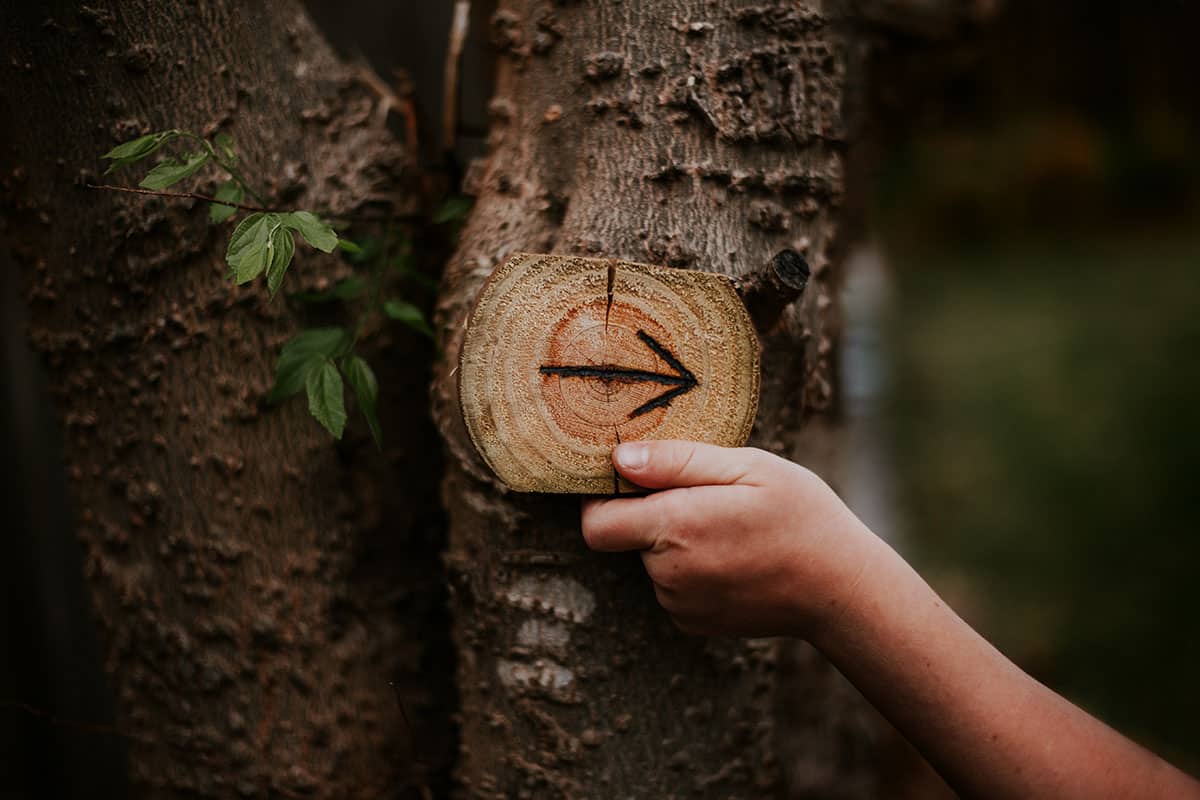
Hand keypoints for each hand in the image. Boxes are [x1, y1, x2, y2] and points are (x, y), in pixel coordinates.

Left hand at [580, 440, 878, 637]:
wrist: (841, 588)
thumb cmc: (801, 515)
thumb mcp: (747, 467)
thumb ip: (675, 461)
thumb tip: (619, 458)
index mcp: (676, 528)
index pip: (597, 522)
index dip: (605, 498)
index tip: (634, 478)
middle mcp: (669, 574)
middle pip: (626, 537)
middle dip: (652, 515)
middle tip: (707, 498)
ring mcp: (680, 605)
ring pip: (651, 561)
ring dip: (674, 543)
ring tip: (730, 528)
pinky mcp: (693, 623)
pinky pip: (672, 587)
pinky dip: (690, 569)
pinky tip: (734, 557)